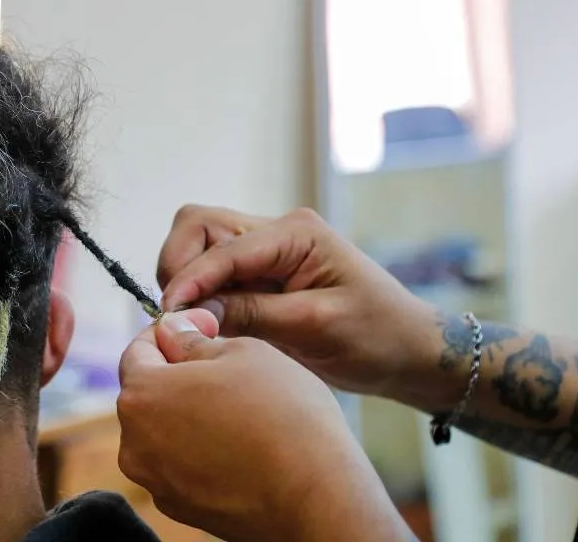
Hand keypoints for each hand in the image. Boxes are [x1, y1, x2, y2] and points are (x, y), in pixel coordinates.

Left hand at [117, 312, 410, 541]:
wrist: (317, 496)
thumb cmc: (283, 414)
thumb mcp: (242, 352)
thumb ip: (193, 340)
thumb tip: (174, 331)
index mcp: (142, 396)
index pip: (139, 350)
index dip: (173, 330)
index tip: (205, 324)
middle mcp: (136, 444)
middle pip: (149, 394)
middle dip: (180, 372)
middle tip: (226, 362)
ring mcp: (158, 482)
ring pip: (166, 432)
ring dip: (192, 412)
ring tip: (239, 406)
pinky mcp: (183, 509)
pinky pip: (184, 465)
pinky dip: (203, 449)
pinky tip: (242, 443)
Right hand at [157, 205, 455, 411]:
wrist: (409, 351)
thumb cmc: (375, 336)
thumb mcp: (313, 327)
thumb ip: (250, 314)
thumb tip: (188, 311)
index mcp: (295, 233)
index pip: (222, 247)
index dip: (189, 278)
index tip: (168, 314)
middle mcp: (276, 231)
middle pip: (199, 227)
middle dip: (178, 265)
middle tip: (179, 314)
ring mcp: (268, 251)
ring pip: (200, 245)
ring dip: (186, 279)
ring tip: (193, 323)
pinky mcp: (262, 275)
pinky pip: (214, 272)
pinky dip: (200, 293)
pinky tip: (205, 324)